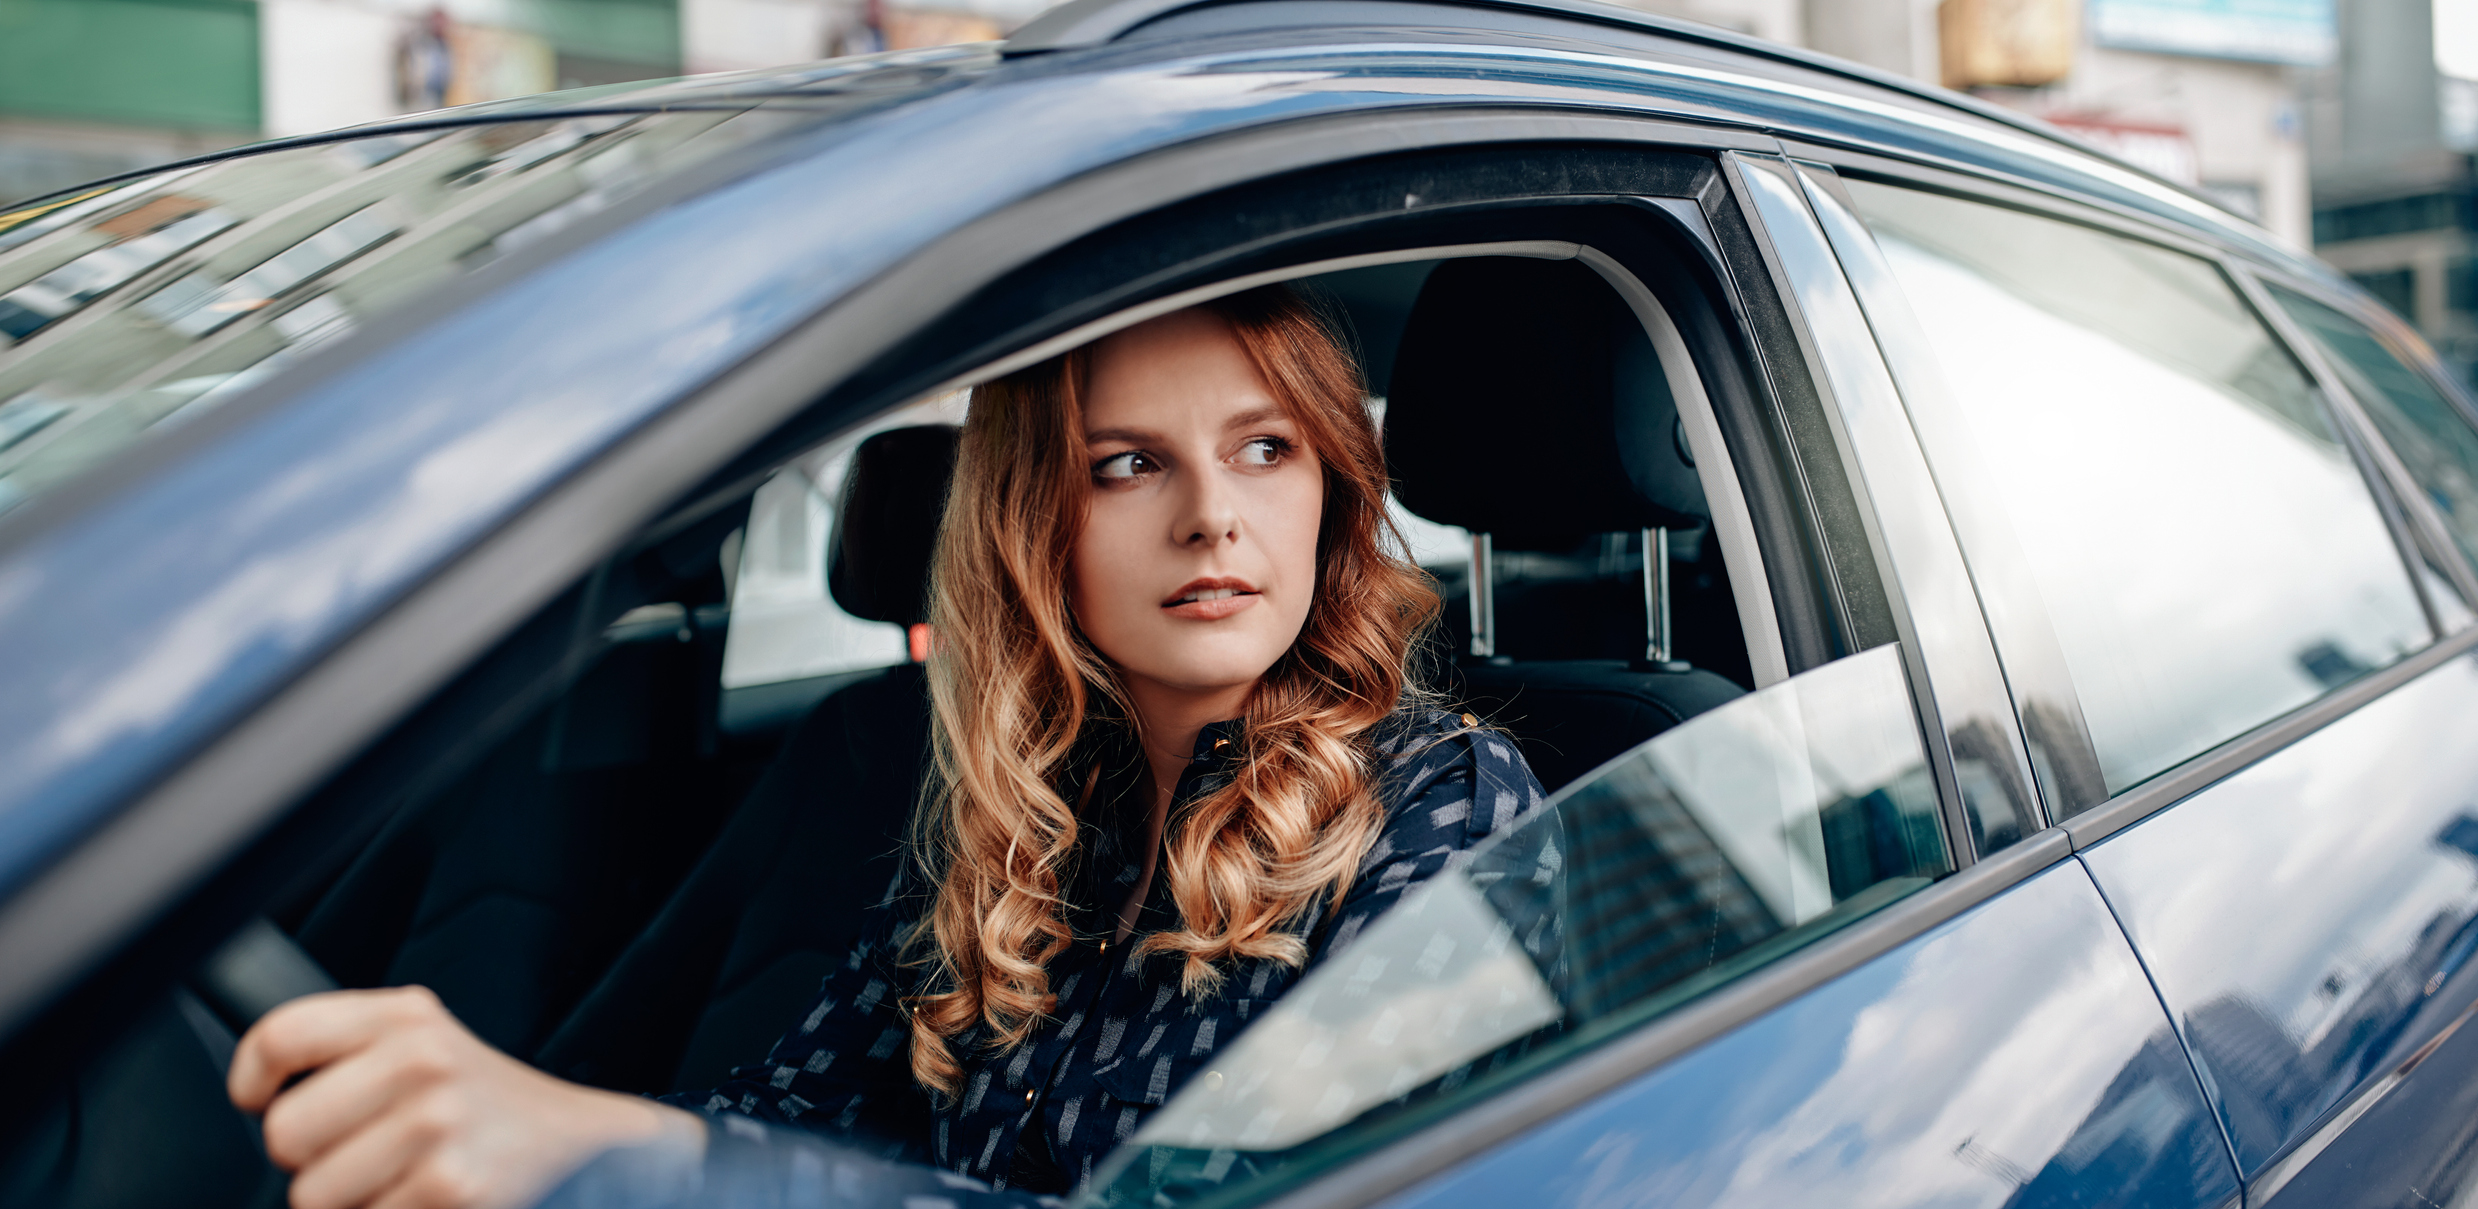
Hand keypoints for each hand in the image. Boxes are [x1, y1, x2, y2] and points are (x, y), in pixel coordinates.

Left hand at [229, 986, 703, 1208]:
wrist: (585, 1146)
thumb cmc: (487, 1105)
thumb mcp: (427, 1045)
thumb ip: (352, 1051)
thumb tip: (258, 1095)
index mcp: (408, 1016)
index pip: (283, 1035)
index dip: (253, 1078)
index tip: (258, 1099)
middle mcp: (423, 1062)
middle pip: (285, 1131)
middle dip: (309, 1159)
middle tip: (358, 1153)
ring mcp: (437, 1128)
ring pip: (313, 1196)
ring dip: (348, 1203)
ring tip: (400, 1181)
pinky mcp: (451, 1190)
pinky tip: (427, 1201)